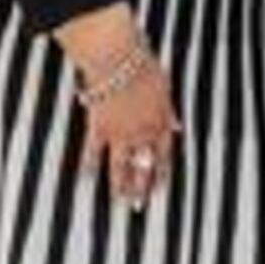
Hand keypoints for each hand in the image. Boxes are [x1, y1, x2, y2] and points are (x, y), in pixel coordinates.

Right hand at [77, 37, 178, 213]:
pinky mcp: (98, 127)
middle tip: (140, 206)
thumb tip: (177, 126)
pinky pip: (93, 152)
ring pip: (121, 166)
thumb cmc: (142, 64)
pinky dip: (88, 166)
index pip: (164, 155)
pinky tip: (86, 181)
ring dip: (121, 186)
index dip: (161, 173)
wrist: (117, 57)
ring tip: (119, 203)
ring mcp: (120, 132)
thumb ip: (169, 110)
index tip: (159, 188)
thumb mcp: (165, 86)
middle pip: (143, 166)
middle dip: (142, 188)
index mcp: (160, 122)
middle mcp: (142, 132)